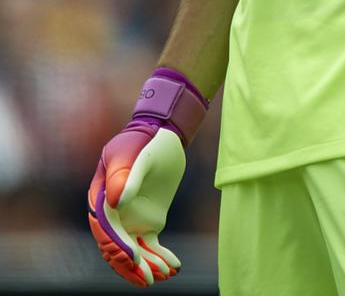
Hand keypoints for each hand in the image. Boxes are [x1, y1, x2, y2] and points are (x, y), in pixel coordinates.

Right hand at [88, 123, 184, 285]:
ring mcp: (130, 221)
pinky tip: (174, 267)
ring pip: (135, 251)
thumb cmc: (141, 141)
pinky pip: (151, 246)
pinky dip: (160, 258)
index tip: (134, 257)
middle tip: (149, 278)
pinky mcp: (148, 222)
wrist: (161, 136)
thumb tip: (116, 202)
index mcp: (101, 198)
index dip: (117, 245)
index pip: (104, 228)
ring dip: (148, 266)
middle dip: (131, 266)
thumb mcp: (132, 153)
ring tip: (166, 273)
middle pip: (116, 248)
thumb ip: (125, 176)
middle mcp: (112, 215)